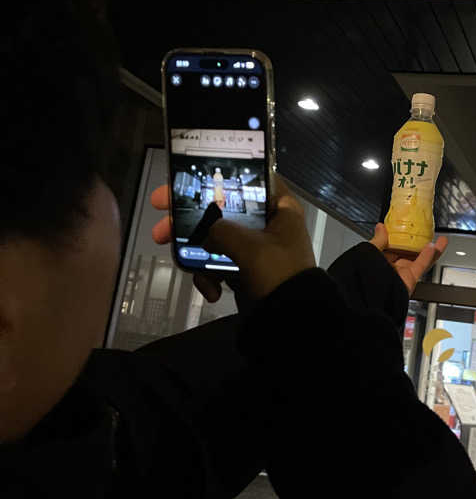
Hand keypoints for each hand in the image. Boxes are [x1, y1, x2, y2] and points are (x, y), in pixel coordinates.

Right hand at [151, 175, 314, 303]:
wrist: (290, 320)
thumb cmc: (279, 273)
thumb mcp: (249, 245)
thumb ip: (220, 230)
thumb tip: (205, 234)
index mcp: (280, 208)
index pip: (249, 179)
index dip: (218, 177)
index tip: (186, 180)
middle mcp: (269, 223)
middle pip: (223, 211)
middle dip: (190, 220)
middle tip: (163, 221)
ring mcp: (256, 248)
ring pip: (216, 239)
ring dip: (196, 252)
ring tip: (179, 259)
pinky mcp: (246, 270)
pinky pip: (219, 265)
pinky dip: (210, 276)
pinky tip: (211, 290)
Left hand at [369, 222, 447, 295]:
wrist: (372, 293)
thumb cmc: (366, 274)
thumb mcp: (370, 251)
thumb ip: (378, 239)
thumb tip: (381, 227)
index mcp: (378, 262)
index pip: (391, 248)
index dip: (398, 239)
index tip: (404, 229)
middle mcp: (390, 269)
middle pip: (407, 254)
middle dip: (416, 244)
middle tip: (424, 234)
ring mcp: (401, 275)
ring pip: (418, 259)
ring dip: (429, 250)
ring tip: (437, 240)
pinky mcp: (410, 280)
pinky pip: (421, 266)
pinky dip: (428, 256)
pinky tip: (434, 246)